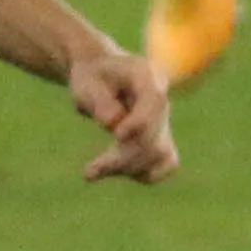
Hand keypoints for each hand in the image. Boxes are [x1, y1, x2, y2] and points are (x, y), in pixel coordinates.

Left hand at [65, 43, 177, 182]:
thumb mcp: (86, 83)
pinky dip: (141, 173)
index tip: (117, 136)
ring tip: (93, 171)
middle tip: (89, 171)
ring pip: (161, 155)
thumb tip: (112, 123)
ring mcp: (164, 122)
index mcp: (146, 76)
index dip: (139, 122)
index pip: (154, 100)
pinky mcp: (162, 140)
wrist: (100, 76)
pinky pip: (165, 164)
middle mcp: (161, 101)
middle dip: (123, 157)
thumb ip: (98, 101)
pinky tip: (112, 171)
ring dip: (128, 169)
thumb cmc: (91, 77)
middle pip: (154, 136)